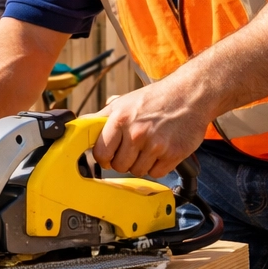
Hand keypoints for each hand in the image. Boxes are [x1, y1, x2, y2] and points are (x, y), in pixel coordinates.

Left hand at [92, 77, 212, 177]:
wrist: (189, 95)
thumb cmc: (154, 99)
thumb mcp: (123, 103)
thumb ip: (100, 118)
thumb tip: (78, 127)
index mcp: (120, 119)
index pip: (101, 153)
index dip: (104, 157)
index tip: (109, 154)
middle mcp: (137, 133)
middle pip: (119, 166)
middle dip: (123, 161)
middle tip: (132, 149)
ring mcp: (156, 145)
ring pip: (137, 171)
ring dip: (140, 164)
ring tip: (147, 148)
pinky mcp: (174, 154)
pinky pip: (157, 173)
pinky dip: (157, 166)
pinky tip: (160, 152)